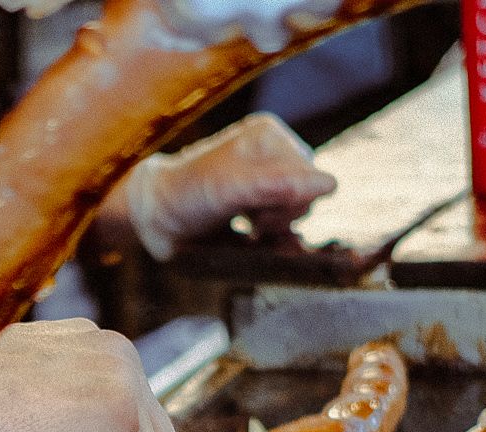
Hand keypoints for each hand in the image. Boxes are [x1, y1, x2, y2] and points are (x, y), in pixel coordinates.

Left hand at [123, 112, 334, 260]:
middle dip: (281, 216)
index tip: (257, 214)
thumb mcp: (231, 189)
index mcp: (269, 136)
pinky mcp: (259, 203)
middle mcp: (272, 152)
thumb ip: (279, 186)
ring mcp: (266, 178)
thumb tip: (331, 185)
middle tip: (249, 221)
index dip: (289, 203)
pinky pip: (288, 225)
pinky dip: (276, 240)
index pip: (310, 177)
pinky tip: (255, 241)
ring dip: (275, 229)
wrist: (153, 220)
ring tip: (246, 227)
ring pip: (298, 213)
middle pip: (307, 196)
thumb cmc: (187, 196)